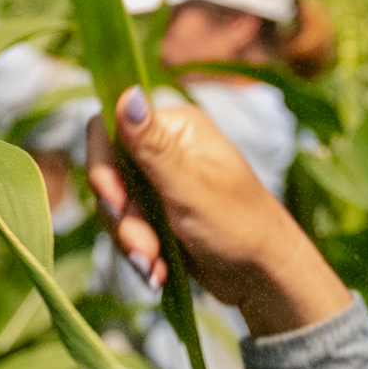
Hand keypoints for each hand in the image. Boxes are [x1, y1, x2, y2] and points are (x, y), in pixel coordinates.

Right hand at [83, 85, 350, 339]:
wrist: (264, 276)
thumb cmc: (240, 225)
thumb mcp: (191, 187)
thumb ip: (153, 146)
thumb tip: (127, 92)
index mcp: (175, 128)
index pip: (109, 129)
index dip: (103, 166)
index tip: (115, 201)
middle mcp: (164, 149)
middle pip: (108, 173)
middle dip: (122, 218)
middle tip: (144, 249)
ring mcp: (159, 183)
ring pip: (114, 207)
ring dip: (131, 241)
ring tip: (154, 266)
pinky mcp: (156, 214)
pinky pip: (126, 228)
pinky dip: (138, 252)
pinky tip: (158, 272)